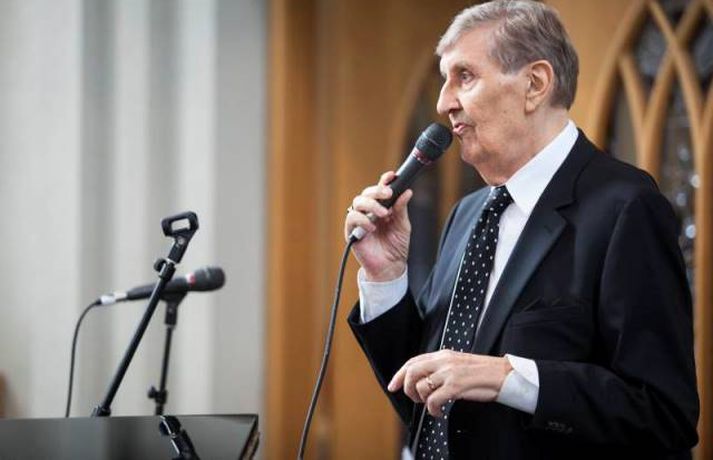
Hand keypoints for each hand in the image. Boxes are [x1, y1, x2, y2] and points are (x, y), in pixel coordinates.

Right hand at [344, 171, 412, 281]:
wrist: (390, 267)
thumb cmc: (396, 246)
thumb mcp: (403, 226)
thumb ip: (401, 209)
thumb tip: (407, 191)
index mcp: (383, 207)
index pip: (381, 189)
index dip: (385, 180)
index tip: (392, 175)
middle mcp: (370, 211)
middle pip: (367, 192)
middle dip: (377, 190)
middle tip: (388, 193)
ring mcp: (360, 220)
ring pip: (358, 201)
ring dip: (371, 204)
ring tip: (384, 214)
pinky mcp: (352, 231)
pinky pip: (352, 218)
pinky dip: (362, 219)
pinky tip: (372, 227)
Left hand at [387, 350, 511, 416]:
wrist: (504, 375)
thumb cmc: (483, 373)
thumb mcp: (458, 364)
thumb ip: (441, 368)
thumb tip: (424, 380)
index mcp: (443, 355)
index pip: (413, 361)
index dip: (400, 374)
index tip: (393, 385)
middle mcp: (444, 361)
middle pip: (412, 371)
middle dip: (407, 387)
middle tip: (413, 398)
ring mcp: (449, 372)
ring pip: (421, 387)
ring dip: (422, 400)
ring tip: (431, 404)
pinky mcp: (456, 385)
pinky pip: (434, 400)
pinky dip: (432, 409)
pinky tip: (438, 412)